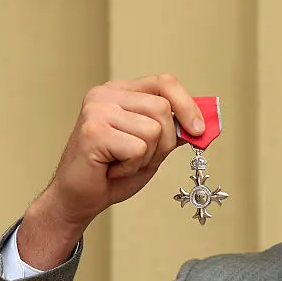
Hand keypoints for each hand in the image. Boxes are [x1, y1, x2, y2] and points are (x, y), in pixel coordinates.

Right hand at [17, 74, 202, 268]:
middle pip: (163, 109)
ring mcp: (97, 110)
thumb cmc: (112, 172)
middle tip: (138, 156)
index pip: (165, 83)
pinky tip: (112, 167)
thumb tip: (203, 124)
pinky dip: (131, 166)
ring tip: (122, 161)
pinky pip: (138, 148)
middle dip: (163, 142)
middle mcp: (106, 94)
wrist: (79, 198)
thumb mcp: (152, 147)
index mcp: (121, 91)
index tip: (198, 130)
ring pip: (153, 130)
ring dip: (145, 157)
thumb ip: (173, 131)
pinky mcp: (93, 131)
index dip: (188, 106)